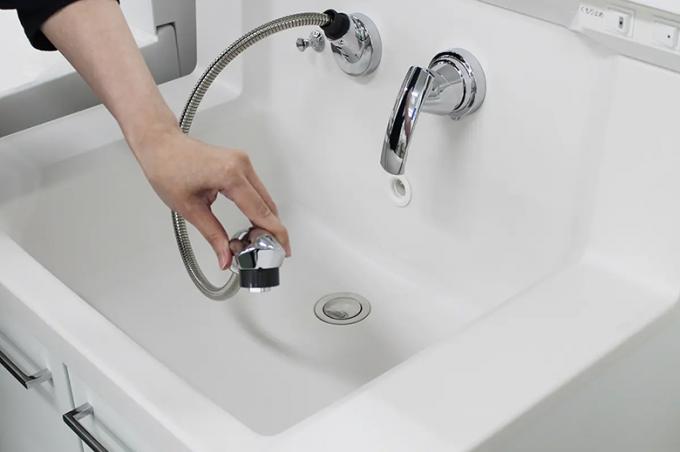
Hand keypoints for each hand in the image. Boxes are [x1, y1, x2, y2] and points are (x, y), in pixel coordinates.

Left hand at [134, 127, 290, 269]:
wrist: (160, 145)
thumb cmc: (167, 168)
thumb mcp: (189, 209)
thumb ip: (213, 235)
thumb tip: (225, 256)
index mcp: (230, 175)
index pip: (261, 211)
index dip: (275, 233)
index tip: (283, 249)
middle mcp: (241, 165)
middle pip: (267, 205)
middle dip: (270, 230)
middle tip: (264, 251)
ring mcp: (242, 162)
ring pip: (264, 198)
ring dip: (263, 219)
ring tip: (252, 239)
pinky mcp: (240, 163)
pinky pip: (256, 189)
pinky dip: (257, 207)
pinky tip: (250, 222)